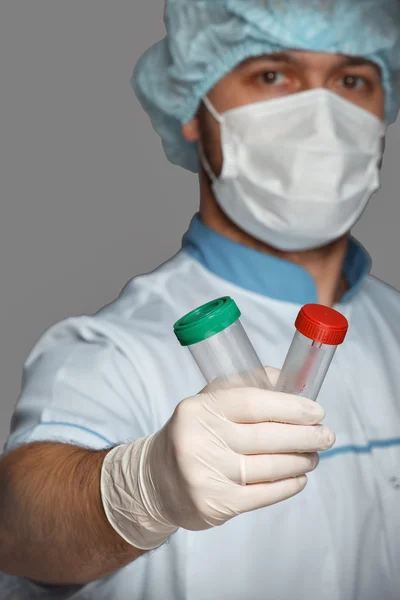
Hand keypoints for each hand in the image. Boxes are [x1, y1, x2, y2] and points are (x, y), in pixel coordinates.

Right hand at [101, 368, 334, 548]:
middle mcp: (200, 440)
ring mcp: (206, 475)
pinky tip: (299, 478)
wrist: (157, 480)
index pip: (254, 403)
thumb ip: (246, 385)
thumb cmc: (193, 433)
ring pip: (270, 467)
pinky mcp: (215, 504)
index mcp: (200, 408)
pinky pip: (265, 494)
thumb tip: (291, 381)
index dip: (292, 407)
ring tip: (313, 456)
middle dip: (306, 436)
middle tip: (326, 436)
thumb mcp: (209, 401)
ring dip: (301, 461)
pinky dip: (288, 485)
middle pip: (268, 437)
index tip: (316, 411)